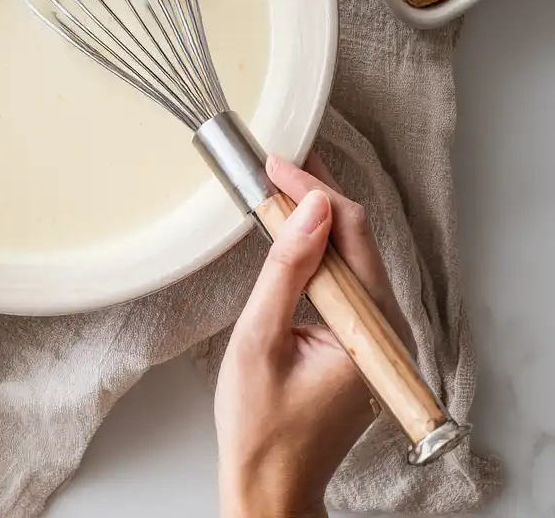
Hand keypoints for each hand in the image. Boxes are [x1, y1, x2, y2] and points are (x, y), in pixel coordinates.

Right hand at [215, 154, 412, 517]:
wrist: (269, 483)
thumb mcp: (260, 340)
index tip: (276, 165)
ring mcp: (375, 336)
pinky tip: (293, 229)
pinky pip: (344, 279)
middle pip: (358, 239)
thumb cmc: (260, 425)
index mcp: (371, 332)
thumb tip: (311, 209)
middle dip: (315, 195)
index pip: (351, 235)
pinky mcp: (358, 340)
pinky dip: (316, 248)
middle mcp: (386, 331)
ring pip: (351, 255)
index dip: (313, 191)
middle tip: (276, 163)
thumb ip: (287, 271)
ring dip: (315, 217)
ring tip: (280, 183)